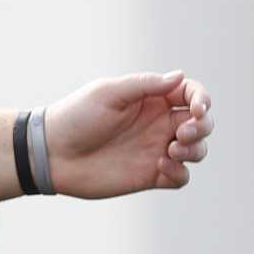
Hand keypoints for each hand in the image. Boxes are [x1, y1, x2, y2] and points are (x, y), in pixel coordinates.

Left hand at [46, 71, 212, 197]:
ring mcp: (155, 150)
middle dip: (202, 126)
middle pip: (201, 123)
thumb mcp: (108, 93)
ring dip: (196, 149)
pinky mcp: (149, 175)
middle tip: (182, 133)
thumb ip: (144, 84)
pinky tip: (161, 166)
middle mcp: (157, 124)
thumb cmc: (75, 118)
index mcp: (151, 100)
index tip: (197, 109)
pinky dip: (180, 172)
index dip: (203, 99)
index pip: (191, 94)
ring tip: (172, 150)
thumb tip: (179, 76)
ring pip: (197, 150)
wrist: (50, 154)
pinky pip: (180, 177)